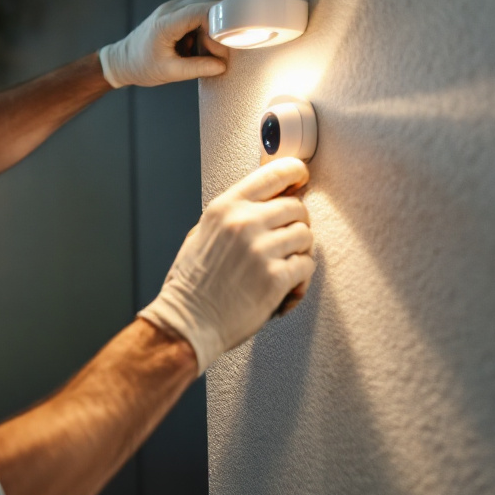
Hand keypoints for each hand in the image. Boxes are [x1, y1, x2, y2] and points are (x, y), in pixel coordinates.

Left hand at [98, 0, 228, 87]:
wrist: (122, 60)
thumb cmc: (141, 66)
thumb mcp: (169, 72)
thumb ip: (196, 68)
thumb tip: (222, 66)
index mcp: (165, 24)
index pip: (200, 10)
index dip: (220, 20)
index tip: (231, 36)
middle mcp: (170, 9)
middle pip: (208, 0)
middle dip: (224, 18)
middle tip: (230, 41)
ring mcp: (173, 7)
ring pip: (206, 2)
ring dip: (217, 19)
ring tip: (216, 43)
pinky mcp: (177, 11)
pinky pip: (200, 8)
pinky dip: (209, 21)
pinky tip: (205, 40)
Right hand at [138, 158, 314, 373]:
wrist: (187, 321)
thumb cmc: (192, 283)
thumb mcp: (202, 233)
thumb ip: (232, 215)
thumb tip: (266, 201)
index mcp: (225, 208)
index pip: (273, 173)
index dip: (295, 173)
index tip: (301, 179)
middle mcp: (244, 223)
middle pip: (297, 207)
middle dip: (297, 224)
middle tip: (287, 242)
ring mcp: (261, 249)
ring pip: (306, 236)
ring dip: (300, 253)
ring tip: (284, 267)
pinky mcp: (275, 278)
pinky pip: (306, 266)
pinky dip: (301, 279)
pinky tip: (285, 288)